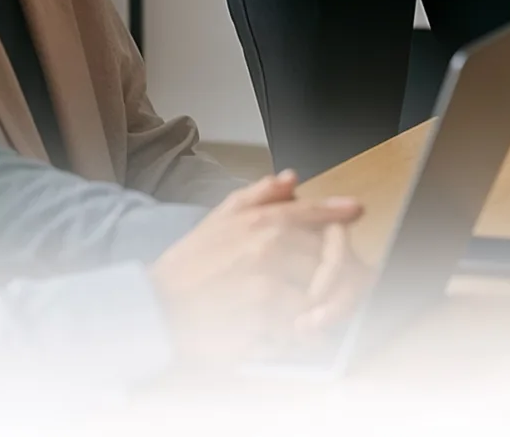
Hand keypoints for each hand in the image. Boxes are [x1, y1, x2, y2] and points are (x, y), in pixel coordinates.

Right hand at [148, 170, 366, 364]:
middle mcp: (269, 249)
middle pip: (326, 257)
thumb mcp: (216, 219)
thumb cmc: (185, 268)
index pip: (314, 213)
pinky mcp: (264, 321)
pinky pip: (298, 326)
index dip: (339, 212)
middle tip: (320, 282)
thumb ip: (257, 195)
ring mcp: (268, 286)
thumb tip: (290, 178)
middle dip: (328, 271)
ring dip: (311, 303)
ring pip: (316, 293)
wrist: (155, 309)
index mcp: (260, 222)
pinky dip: (294, 330)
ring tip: (293, 308)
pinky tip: (277, 328)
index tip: (355, 211)